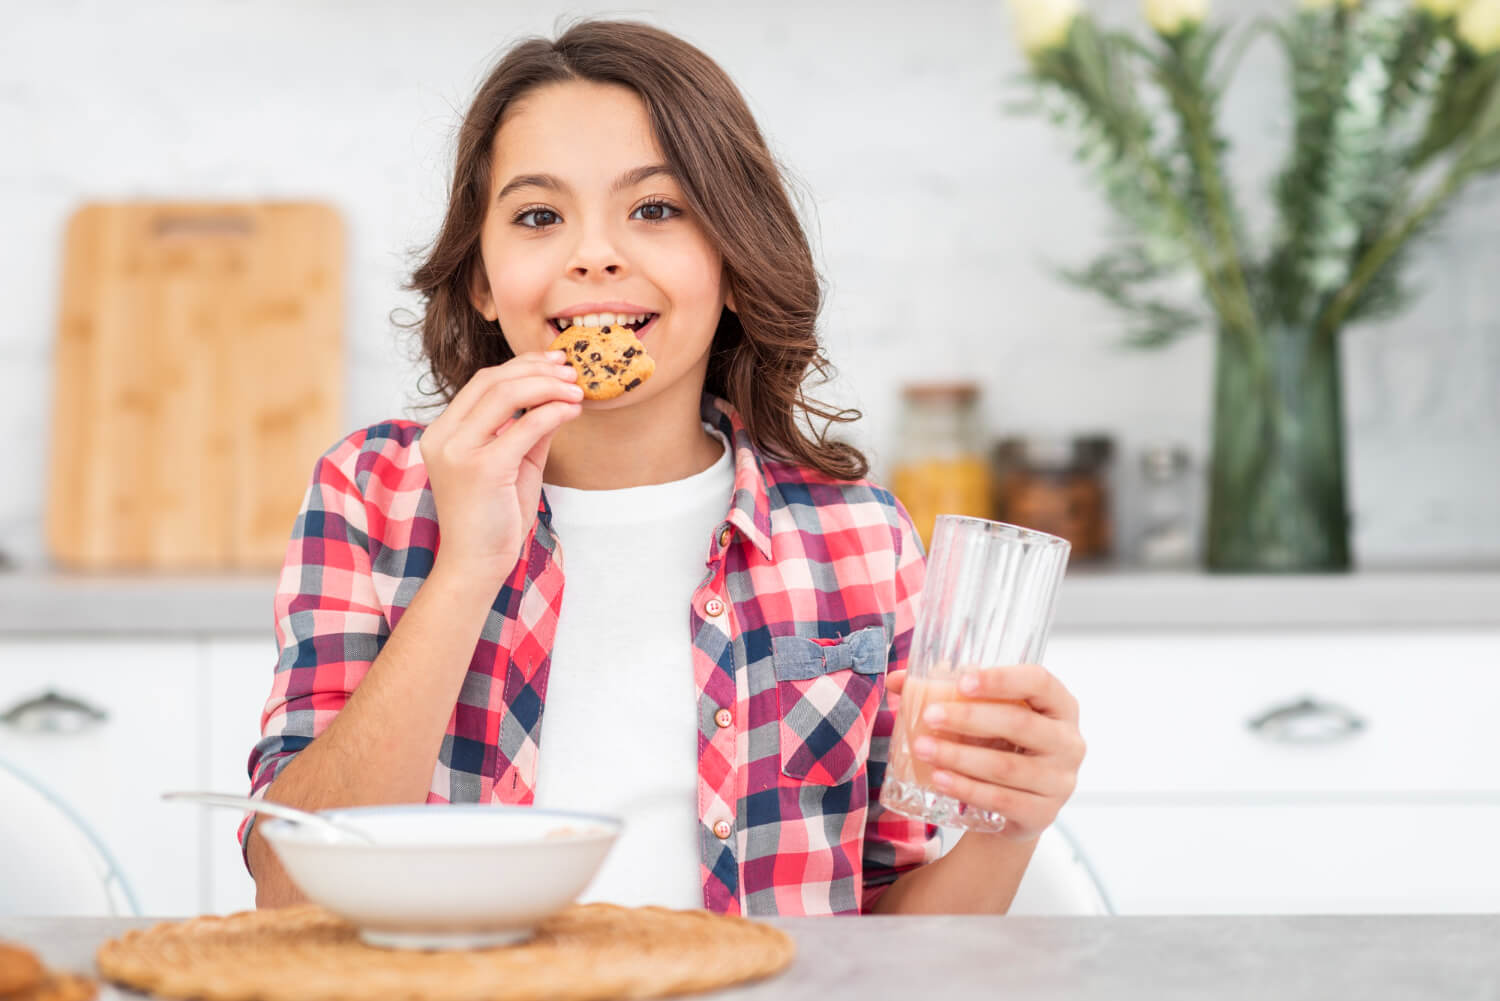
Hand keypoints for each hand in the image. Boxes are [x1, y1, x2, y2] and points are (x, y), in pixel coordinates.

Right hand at [420, 350, 582, 585]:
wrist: (475, 565)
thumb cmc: (494, 519)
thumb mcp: (514, 464)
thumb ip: (529, 431)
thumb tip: (558, 398)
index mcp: (443, 432)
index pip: (482, 383)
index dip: (521, 366)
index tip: (554, 363)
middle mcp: (443, 436)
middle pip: (492, 381)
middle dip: (537, 370)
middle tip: (571, 371)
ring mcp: (458, 451)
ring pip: (506, 395)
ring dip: (547, 386)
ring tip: (576, 390)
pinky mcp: (481, 469)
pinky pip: (524, 427)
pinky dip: (553, 412)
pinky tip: (572, 412)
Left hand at [887, 665, 1084, 840]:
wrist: (1016, 805)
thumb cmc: (1001, 744)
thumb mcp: (985, 714)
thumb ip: (946, 691)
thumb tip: (897, 680)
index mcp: (1060, 705)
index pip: (1040, 682)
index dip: (1002, 679)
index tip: (962, 682)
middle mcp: (1068, 742)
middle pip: (1020, 723)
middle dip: (970, 719)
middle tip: (929, 717)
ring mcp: (1060, 781)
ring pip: (1006, 767)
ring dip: (960, 757)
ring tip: (923, 749)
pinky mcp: (1042, 814)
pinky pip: (1001, 801)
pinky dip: (966, 788)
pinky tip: (939, 779)